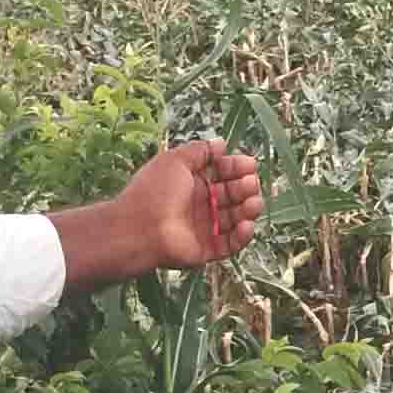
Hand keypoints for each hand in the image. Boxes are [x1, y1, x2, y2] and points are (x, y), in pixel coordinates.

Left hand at [125, 139, 262, 271]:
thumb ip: (200, 150)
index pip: (221, 173)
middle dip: (245, 187)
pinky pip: (230, 243)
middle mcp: (199, 204)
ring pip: (235, 218)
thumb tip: (221, 143)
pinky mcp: (206, 250)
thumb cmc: (156, 190)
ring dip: (248, 209)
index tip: (251, 164)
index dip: (236, 167)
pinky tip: (246, 225)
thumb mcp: (176, 160)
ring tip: (253, 203)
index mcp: (192, 182)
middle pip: (232, 194)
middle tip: (251, 184)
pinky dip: (242, 235)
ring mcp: (203, 228)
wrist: (139, 228)